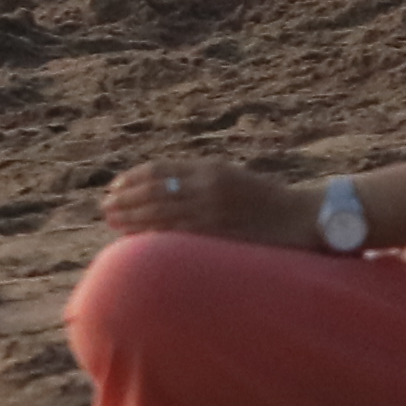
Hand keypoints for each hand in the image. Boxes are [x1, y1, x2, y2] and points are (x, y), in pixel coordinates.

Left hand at [98, 154, 323, 248]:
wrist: (300, 218)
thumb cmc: (265, 201)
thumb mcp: (232, 179)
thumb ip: (200, 182)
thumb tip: (162, 190)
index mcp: (212, 168)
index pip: (161, 169)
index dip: (133, 178)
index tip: (116, 186)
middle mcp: (209, 186)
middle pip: (155, 190)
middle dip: (126, 198)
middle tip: (106, 206)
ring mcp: (212, 210)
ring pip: (159, 212)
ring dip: (131, 217)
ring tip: (112, 219)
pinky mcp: (215, 233)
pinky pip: (174, 233)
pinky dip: (150, 234)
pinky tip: (134, 238)